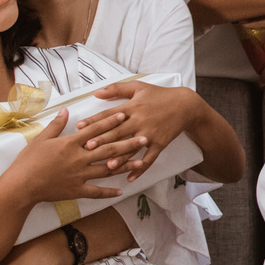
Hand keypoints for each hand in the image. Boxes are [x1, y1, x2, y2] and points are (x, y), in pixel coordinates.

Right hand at [5, 108, 144, 204]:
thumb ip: (56, 124)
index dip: (110, 122)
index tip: (125, 115)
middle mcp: (79, 158)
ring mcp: (80, 175)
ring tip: (141, 162)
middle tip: (144, 138)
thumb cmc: (28, 161)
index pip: (95, 130)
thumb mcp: (41, 138)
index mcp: (70, 143)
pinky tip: (121, 190)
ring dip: (125, 165)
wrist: (21, 185)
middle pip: (108, 148)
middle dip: (128, 143)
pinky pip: (96, 191)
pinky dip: (109, 192)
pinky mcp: (77, 190)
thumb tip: (66, 110)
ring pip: (107, 169)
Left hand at [76, 81, 200, 180]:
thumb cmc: (159, 95)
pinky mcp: (160, 143)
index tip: (79, 127)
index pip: (109, 115)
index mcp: (132, 107)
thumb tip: (96, 93)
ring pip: (132, 148)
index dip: (94, 121)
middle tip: (87, 148)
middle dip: (102, 141)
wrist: (185, 105)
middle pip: (118, 133)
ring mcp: (150, 134)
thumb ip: (116, 89)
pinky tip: (130, 178)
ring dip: (120, 158)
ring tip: (108, 167)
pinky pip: (149, 159)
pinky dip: (140, 169)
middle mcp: (139, 121)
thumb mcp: (138, 86)